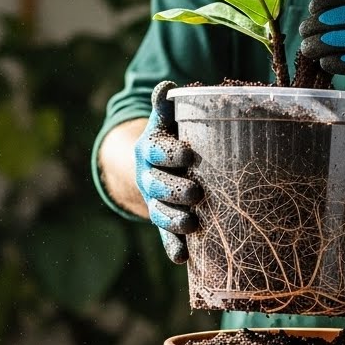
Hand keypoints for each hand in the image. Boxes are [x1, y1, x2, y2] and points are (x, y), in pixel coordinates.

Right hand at [134, 81, 201, 263]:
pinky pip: (166, 238)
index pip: (157, 152)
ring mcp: (155, 203)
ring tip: (192, 225)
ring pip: (161, 214)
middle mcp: (148, 178)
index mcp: (149, 150)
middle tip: (196, 193)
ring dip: (175, 221)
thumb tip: (167, 86)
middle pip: (158, 186)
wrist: (152, 166)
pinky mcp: (164, 223)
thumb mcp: (164, 123)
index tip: (187, 154)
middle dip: (175, 191)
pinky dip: (173, 248)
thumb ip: (165, 109)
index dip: (170, 154)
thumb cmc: (169, 140)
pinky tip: (183, 258)